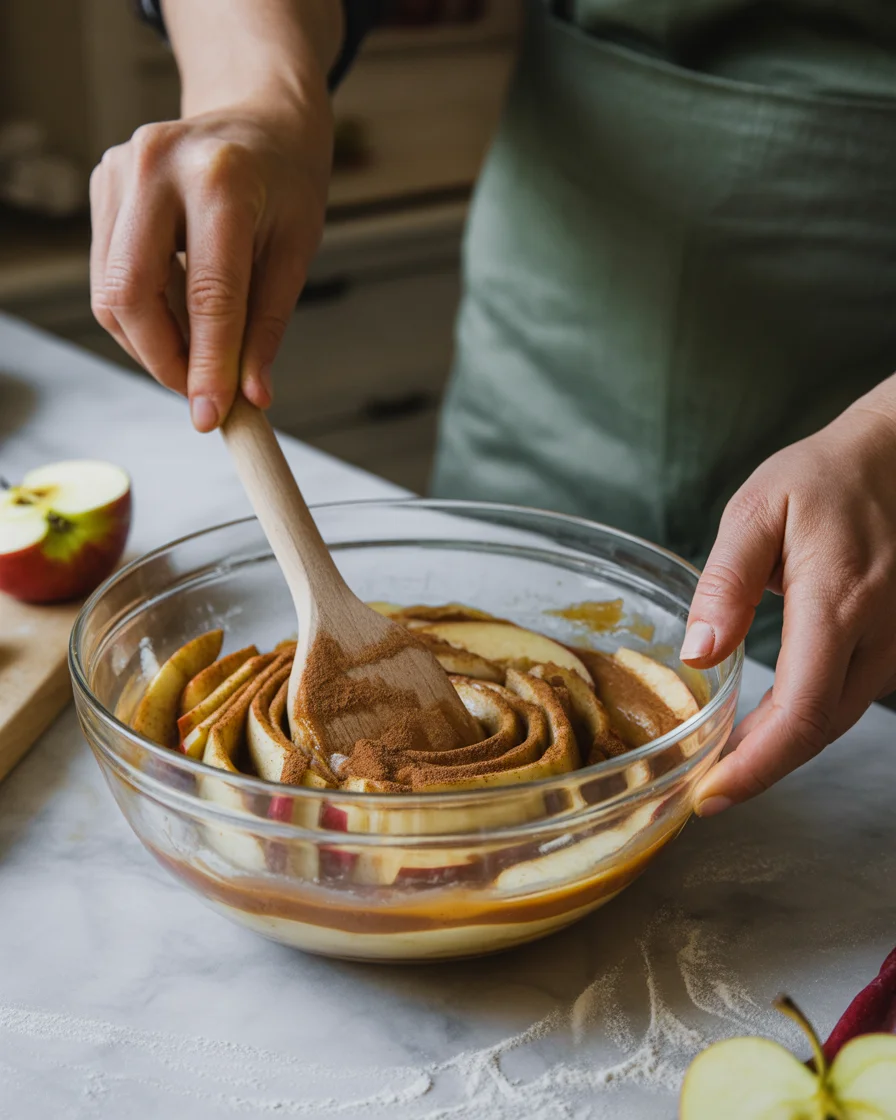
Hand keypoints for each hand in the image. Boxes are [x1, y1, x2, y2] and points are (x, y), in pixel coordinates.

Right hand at [90, 91, 331, 430]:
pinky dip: (141, 314)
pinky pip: (108, 275)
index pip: (208, 294)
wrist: (259, 117)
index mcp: (222, 180)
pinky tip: (177, 316)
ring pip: (111, 292)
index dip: (208, 364)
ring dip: (150, 343)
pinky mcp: (104, 184)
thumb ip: (268, 326)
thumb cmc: (286, 183)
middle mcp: (158, 167)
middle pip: (132, 294)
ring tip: (197, 355)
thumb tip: (250, 396)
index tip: (212, 416)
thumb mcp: (296, 252)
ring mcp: (121, 171)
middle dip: (164, 361)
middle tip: (200, 393)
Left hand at [680, 378, 895, 813]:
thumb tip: (699, 654)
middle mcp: (878, 634)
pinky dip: (808, 719)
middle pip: (820, 731)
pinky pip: (851, 696)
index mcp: (838, 602)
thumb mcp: (758, 510)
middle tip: (705, 787)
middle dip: (760, 769)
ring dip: (783, 746)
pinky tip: (769, 719)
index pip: (801, 711)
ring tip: (726, 755)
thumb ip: (726, 583)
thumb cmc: (824, 477)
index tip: (710, 795)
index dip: (756, 765)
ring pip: (839, 719)